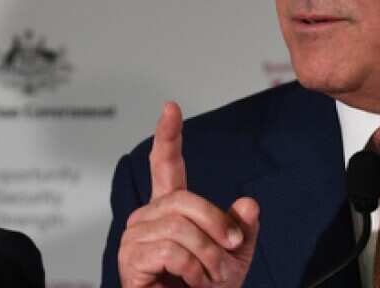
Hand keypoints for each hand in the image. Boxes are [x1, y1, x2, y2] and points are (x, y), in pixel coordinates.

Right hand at [117, 102, 260, 287]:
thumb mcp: (234, 257)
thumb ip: (242, 229)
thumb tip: (249, 203)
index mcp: (171, 209)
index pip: (165, 165)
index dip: (168, 136)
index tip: (171, 108)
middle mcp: (148, 216)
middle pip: (183, 199)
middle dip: (216, 225)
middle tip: (232, 250)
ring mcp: (135, 236)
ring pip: (179, 227)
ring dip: (208, 255)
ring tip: (212, 276)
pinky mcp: (130, 258)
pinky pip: (170, 250)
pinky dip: (192, 269)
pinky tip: (192, 282)